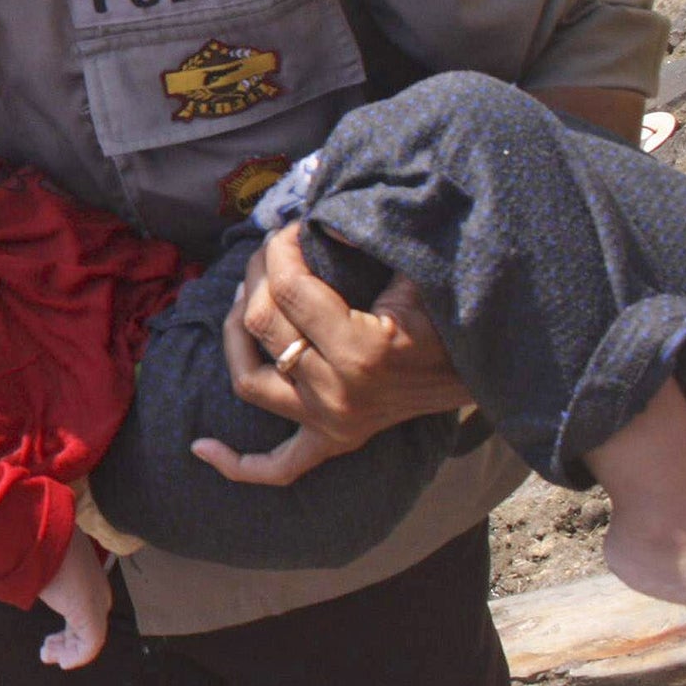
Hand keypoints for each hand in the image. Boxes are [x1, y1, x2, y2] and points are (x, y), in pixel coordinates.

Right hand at [36, 530, 111, 669]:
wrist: (43, 535)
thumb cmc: (34, 540)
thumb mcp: (37, 555)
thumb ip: (36, 564)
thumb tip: (16, 562)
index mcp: (86, 571)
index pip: (84, 604)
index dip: (69, 625)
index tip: (49, 636)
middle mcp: (96, 587)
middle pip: (87, 623)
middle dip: (68, 640)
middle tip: (47, 649)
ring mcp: (96, 602)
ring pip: (89, 636)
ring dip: (69, 650)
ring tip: (48, 655)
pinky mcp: (92, 615)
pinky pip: (90, 645)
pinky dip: (77, 657)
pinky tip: (62, 662)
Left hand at [205, 223, 468, 475]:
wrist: (485, 374)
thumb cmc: (451, 319)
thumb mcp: (418, 276)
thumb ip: (369, 244)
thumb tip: (320, 220)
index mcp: (360, 350)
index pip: (289, 288)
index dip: (280, 248)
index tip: (290, 227)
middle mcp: (337, 392)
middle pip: (262, 325)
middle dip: (257, 275)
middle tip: (269, 252)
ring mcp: (330, 422)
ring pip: (248, 380)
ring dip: (234, 337)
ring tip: (241, 299)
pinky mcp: (333, 442)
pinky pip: (279, 466)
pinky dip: (238, 464)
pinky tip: (201, 447)